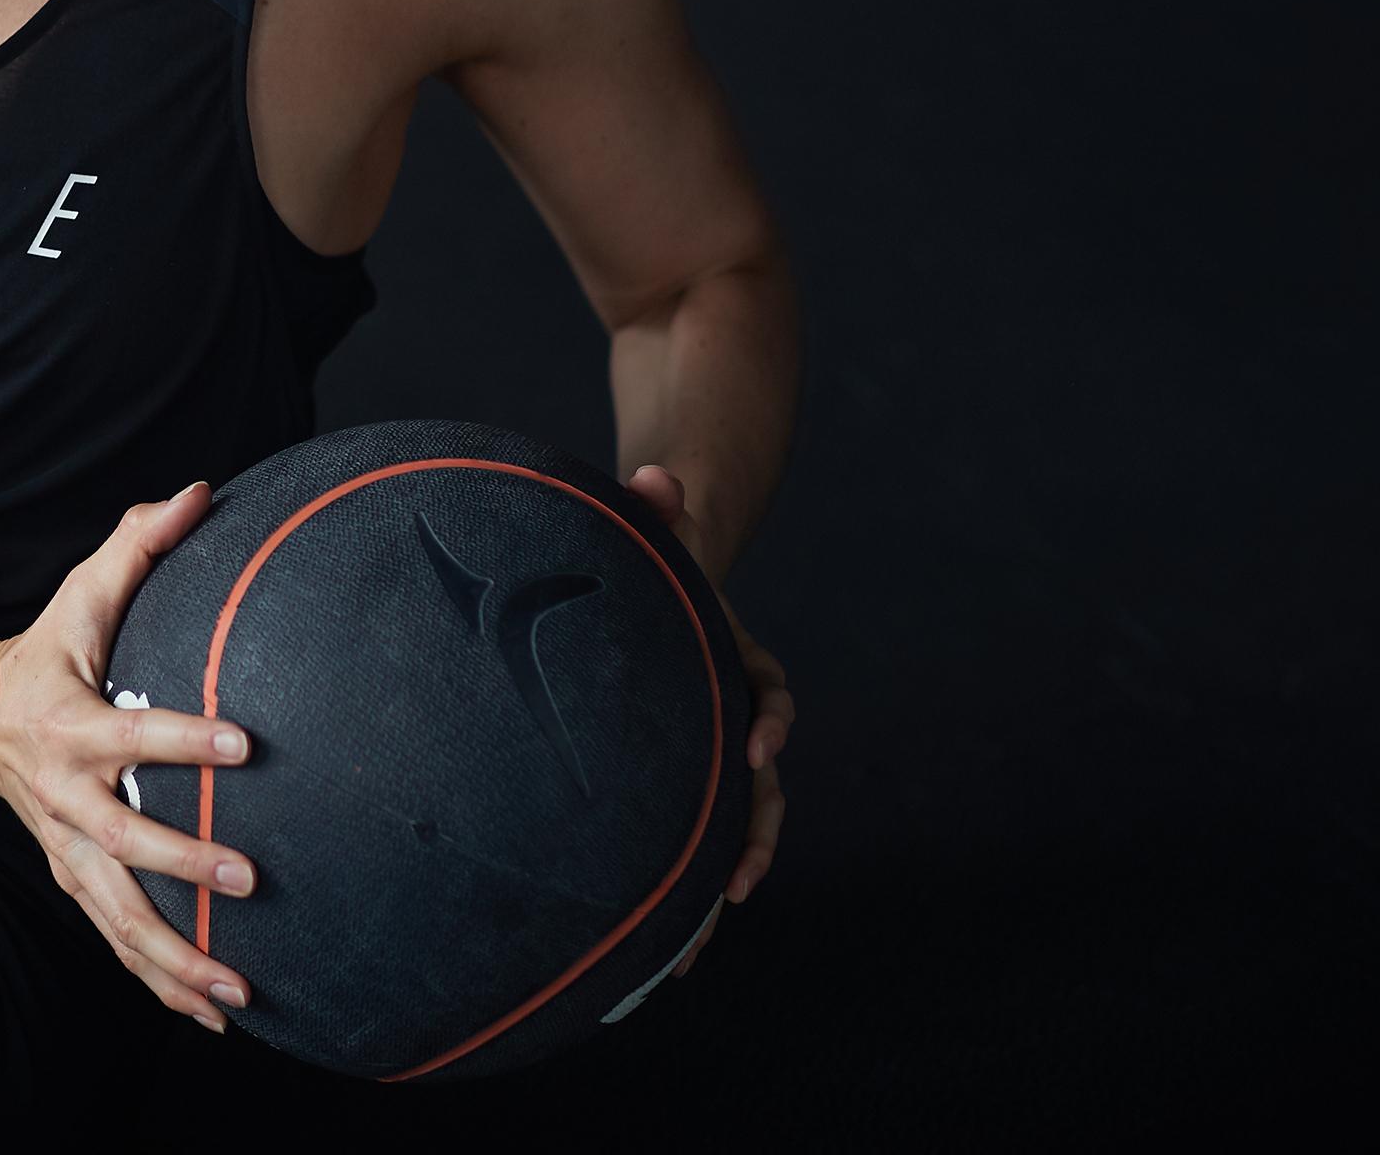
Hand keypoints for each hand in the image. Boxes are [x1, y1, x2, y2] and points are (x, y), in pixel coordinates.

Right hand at [0, 480, 256, 1034]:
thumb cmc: (46, 653)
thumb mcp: (82, 595)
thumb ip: (139, 543)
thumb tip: (200, 491)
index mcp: (71, 727)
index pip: (134, 735)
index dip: (187, 739)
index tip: (246, 742)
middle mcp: (65, 800)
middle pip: (123, 844)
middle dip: (184, 867)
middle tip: (250, 880)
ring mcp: (67, 851)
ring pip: (118, 919)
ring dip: (176, 959)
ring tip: (238, 989)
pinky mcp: (74, 880)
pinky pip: (118, 943)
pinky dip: (161, 983)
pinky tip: (216, 1016)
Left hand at [621, 463, 790, 977]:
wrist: (653, 578)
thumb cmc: (651, 553)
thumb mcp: (657, 526)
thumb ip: (660, 505)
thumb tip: (657, 476)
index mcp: (734, 655)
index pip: (768, 688)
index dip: (771, 713)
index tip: (762, 737)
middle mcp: (735, 709)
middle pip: (760, 781)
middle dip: (755, 835)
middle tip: (735, 884)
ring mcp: (713, 747)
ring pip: (734, 823)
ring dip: (720, 878)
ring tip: (696, 944)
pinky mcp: (683, 773)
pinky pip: (692, 833)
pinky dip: (684, 884)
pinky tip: (659, 946)